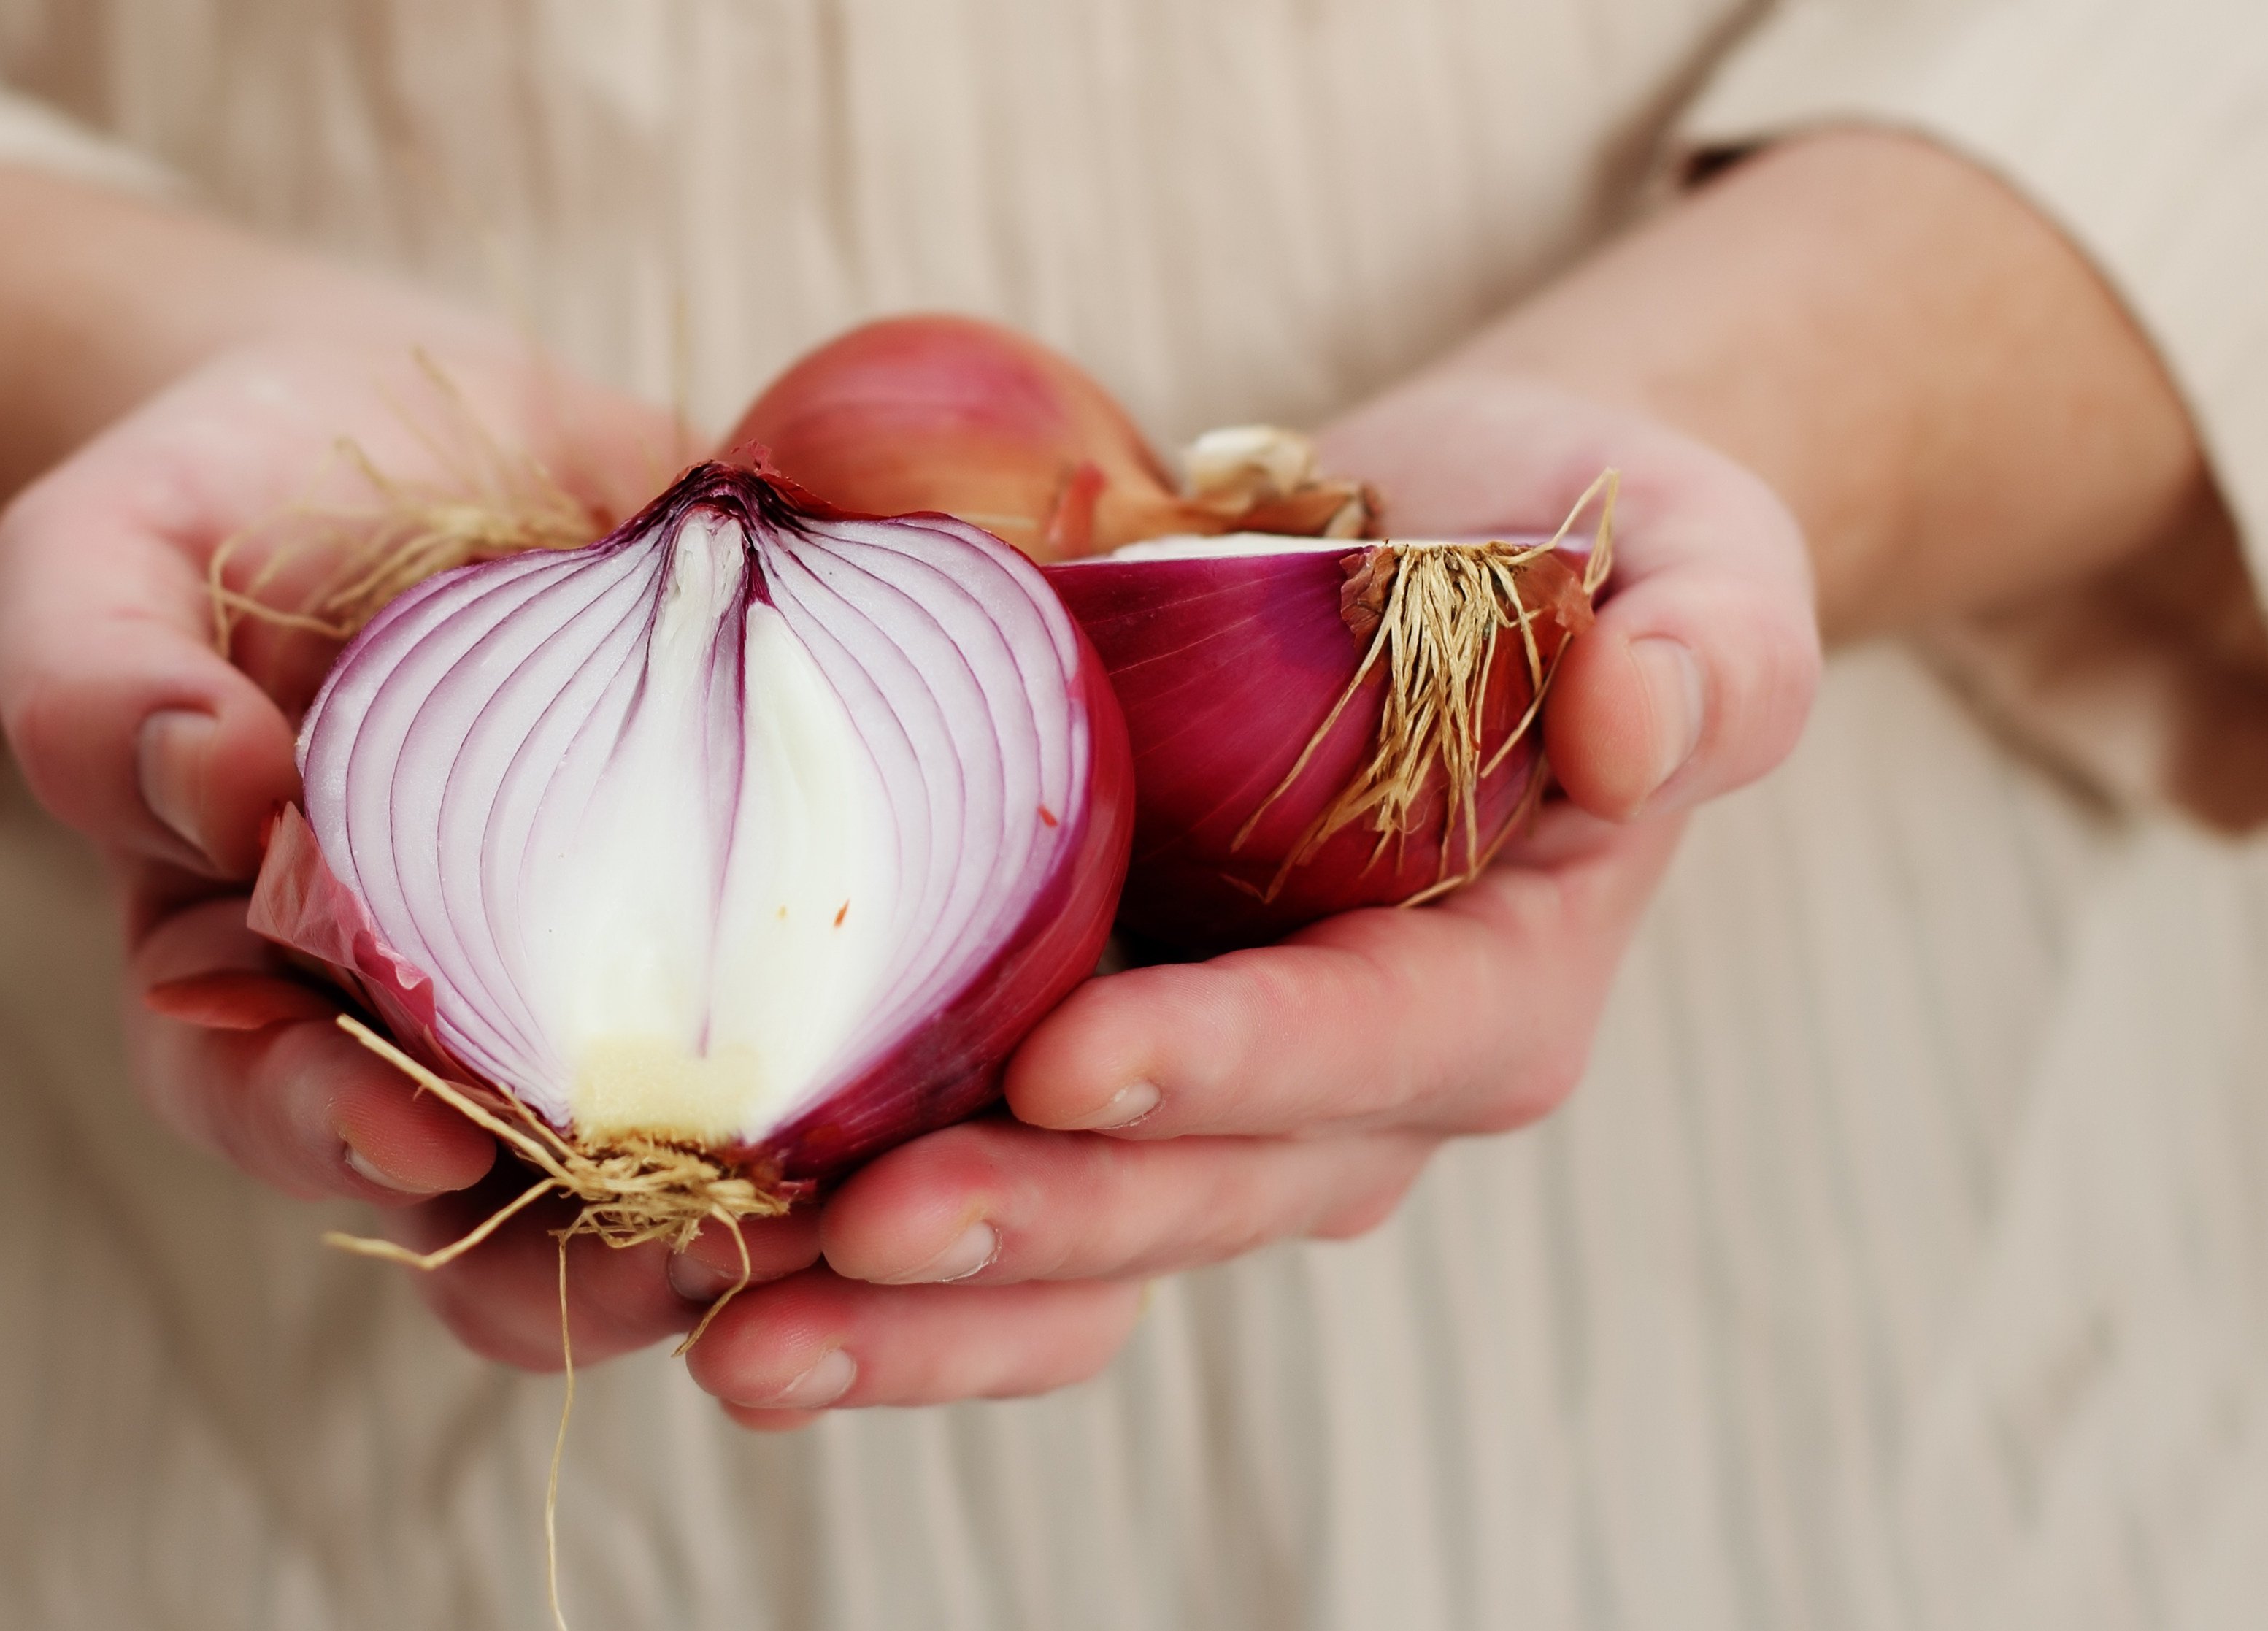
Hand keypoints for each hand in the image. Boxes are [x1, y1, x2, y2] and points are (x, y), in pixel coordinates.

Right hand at [0, 331, 841, 1370]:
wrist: (395, 417)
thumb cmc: (214, 500)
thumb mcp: (102, 556)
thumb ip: (95, 675)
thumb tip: (208, 784)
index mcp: (243, 977)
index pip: (267, 1102)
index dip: (327, 1135)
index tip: (413, 1133)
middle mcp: (421, 1013)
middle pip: (484, 1193)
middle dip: (584, 1250)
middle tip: (694, 1258)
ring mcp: (585, 970)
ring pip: (663, 1145)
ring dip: (752, 1196)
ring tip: (843, 1212)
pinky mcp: (725, 890)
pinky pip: (796, 997)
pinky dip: (865, 1046)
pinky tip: (950, 1053)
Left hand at [673, 374, 1820, 1426]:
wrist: (1436, 562)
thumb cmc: (1566, 552)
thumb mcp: (1695, 562)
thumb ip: (1715, 648)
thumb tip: (1639, 722)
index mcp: (1495, 989)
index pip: (1374, 1046)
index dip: (1237, 1067)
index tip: (1076, 1065)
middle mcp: (1350, 1092)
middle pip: (1196, 1192)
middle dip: (1032, 1227)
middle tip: (856, 1239)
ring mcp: (1207, 1100)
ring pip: (1075, 1246)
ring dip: (911, 1308)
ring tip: (734, 1335)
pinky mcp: (1086, 1067)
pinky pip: (993, 1191)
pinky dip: (861, 1255)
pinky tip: (705, 1278)